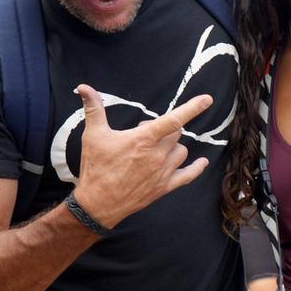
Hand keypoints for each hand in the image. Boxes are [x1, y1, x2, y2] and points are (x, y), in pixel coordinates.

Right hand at [71, 84, 211, 228]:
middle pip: (175, 134)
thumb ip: (93, 108)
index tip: (207, 99)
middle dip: (164, 129)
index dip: (192, 108)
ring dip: (173, 146)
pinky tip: (202, 162)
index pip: (173, 120)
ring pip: (182, 151)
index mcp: (143, 139)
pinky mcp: (164, 187)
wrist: (97, 203)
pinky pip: (188, 176)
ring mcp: (163, 172)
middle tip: (144, 134)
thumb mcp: (93, 135)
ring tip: (156, 149)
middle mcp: (158, 155)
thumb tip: (83, 87)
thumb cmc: (96, 167)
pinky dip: (196, 168)